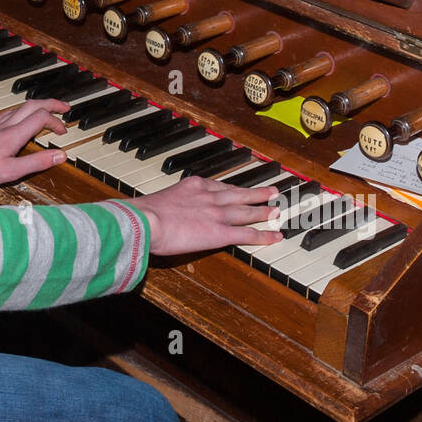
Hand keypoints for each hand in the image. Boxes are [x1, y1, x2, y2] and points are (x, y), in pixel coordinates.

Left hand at [0, 99, 71, 189]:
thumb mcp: (11, 172)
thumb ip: (37, 163)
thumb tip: (60, 155)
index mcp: (13, 134)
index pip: (41, 117)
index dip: (56, 122)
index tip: (63, 132)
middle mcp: (3, 125)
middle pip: (32, 104)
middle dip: (51, 103)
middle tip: (64, 108)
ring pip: (18, 107)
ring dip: (35, 107)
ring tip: (44, 112)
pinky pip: (5, 113)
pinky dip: (19, 113)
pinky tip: (16, 120)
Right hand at [135, 175, 284, 256]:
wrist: (146, 221)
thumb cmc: (144, 214)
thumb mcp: (157, 201)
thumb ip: (165, 206)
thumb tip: (158, 215)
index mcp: (194, 185)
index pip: (219, 186)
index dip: (233, 189)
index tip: (241, 189)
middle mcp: (209, 196)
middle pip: (239, 194)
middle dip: (256, 194)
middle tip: (271, 192)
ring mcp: (217, 214)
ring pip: (247, 211)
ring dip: (263, 211)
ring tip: (276, 210)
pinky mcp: (220, 232)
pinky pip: (247, 234)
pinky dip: (264, 235)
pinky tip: (275, 236)